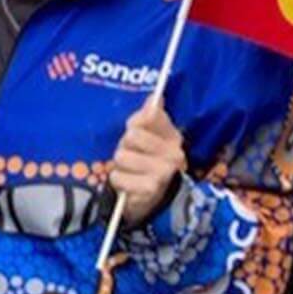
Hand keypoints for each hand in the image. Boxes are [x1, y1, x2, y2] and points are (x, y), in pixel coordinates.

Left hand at [110, 97, 185, 225]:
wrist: (152, 197)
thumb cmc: (146, 159)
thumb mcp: (147, 136)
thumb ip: (148, 117)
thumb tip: (156, 96)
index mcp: (174, 137)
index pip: (151, 115)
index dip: (135, 122)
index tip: (135, 130)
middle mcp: (174, 154)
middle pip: (133, 135)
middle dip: (125, 144)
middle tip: (131, 154)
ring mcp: (163, 172)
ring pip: (122, 156)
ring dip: (120, 164)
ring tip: (129, 169)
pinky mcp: (150, 190)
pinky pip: (118, 176)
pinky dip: (118, 179)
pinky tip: (128, 182)